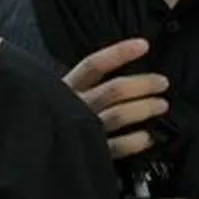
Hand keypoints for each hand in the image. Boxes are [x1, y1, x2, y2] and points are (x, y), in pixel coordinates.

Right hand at [63, 38, 168, 159]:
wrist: (36, 152)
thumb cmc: (55, 118)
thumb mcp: (62, 95)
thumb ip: (86, 86)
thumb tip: (124, 75)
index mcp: (67, 88)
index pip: (94, 65)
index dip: (119, 53)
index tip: (143, 45)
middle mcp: (75, 106)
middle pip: (113, 90)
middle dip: (142, 84)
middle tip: (162, 82)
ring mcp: (83, 129)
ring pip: (118, 115)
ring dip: (144, 108)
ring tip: (162, 105)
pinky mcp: (90, 153)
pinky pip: (116, 146)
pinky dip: (134, 141)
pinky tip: (147, 137)